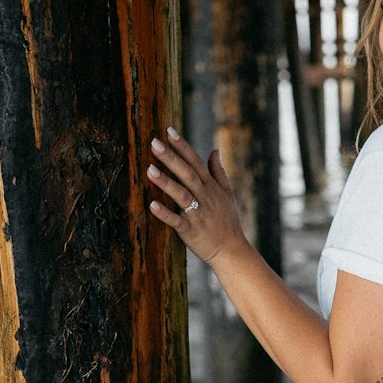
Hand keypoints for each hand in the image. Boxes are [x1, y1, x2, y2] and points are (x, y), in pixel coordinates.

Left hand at [147, 126, 245, 264]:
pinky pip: (177, 221)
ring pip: (181, 195)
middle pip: (187, 174)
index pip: (195, 162)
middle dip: (171, 158)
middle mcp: (205, 198)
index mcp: (211, 188)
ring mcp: (198, 214)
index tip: (169, 131)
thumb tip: (214, 150)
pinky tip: (152, 205)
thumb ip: (219, 172)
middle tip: (154, 143)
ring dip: (166, 182)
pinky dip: (165, 213)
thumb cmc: (228, 222)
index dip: (182, 146)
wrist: (233, 251)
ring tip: (150, 170)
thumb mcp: (227, 194)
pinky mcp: (191, 231)